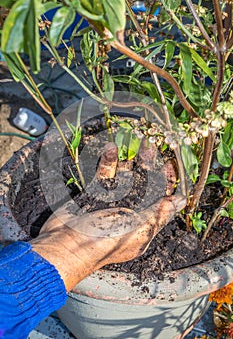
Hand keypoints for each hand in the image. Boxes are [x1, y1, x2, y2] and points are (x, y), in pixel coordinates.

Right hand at [30, 139, 185, 290]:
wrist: (66, 245)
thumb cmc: (105, 242)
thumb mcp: (139, 230)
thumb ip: (159, 214)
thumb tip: (181, 201)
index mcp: (144, 223)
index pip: (161, 198)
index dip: (167, 180)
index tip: (170, 162)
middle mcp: (130, 211)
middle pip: (144, 183)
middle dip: (149, 164)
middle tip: (151, 144)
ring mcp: (112, 201)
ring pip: (124, 175)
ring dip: (129, 159)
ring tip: (134, 141)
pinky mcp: (94, 193)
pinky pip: (104, 174)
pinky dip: (107, 161)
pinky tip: (110, 148)